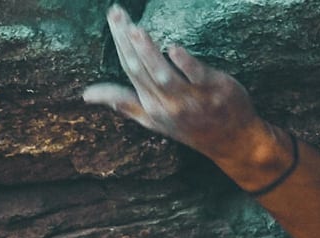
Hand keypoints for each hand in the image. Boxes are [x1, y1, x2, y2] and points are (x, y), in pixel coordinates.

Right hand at [83, 5, 266, 164]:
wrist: (232, 143)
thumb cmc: (191, 128)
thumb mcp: (152, 120)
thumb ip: (123, 103)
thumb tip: (87, 95)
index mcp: (150, 106)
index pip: (130, 69)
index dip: (119, 43)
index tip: (112, 18)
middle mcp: (167, 104)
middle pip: (141, 69)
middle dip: (126, 40)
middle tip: (116, 13)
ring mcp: (190, 99)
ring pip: (163, 75)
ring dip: (148, 52)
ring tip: (135, 29)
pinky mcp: (213, 92)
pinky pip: (196, 77)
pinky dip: (185, 63)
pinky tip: (174, 48)